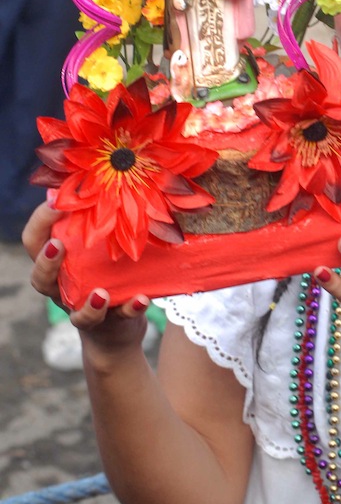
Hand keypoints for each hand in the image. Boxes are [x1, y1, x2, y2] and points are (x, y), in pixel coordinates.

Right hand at [24, 201, 150, 363]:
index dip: (40, 222)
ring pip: (73, 309)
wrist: (119, 324)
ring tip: (100, 292)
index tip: (55, 200)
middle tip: (58, 245)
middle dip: (46, 261)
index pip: (35, 241)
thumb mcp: (97, 247)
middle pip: (40, 278)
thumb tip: (95, 179)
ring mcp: (82, 308)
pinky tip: (141, 299)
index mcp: (57, 263)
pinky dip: (129, 308)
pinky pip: (115, 319)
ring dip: (86, 301)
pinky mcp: (107, 323)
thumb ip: (93, 221)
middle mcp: (62, 288)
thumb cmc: (104, 273)